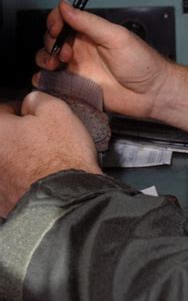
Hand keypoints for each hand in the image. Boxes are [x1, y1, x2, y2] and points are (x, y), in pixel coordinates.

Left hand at [0, 91, 100, 216]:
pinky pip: (11, 181)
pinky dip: (22, 178)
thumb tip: (30, 102)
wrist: (68, 199)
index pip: (2, 110)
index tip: (33, 112)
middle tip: (41, 136)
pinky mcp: (2, 201)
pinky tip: (40, 177)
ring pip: (7, 160)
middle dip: (19, 134)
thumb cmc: (62, 156)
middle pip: (4, 137)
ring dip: (19, 157)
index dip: (22, 108)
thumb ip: (37, 99)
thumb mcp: (57, 111)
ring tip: (43, 159)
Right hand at [34, 1, 187, 136]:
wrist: (152, 93)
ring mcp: (78, 67)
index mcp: (91, 32)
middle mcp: (82, 48)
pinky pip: (54, 81)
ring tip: (56, 66)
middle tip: (66, 54)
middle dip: (51, 43)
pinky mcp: (77, 86)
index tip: (56, 30)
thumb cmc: (143, 63)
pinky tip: (47, 79)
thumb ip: (89, 23)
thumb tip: (66, 6)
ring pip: (49, 59)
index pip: (64, 19)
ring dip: (45, 59)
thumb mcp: (116, 37)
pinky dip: (44, 79)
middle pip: (52, 39)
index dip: (55, 21)